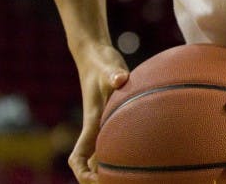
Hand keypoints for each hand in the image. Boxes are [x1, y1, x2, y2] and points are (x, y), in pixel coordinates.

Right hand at [70, 43, 128, 181]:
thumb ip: (113, 74)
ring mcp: (102, 123)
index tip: (95, 181)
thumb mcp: (109, 68)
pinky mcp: (111, 115)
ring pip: (102, 153)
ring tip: (134, 175)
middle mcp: (95, 127)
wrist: (95, 55)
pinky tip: (146, 150)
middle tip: (123, 183)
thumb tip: (119, 79)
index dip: (82, 174)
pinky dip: (123, 148)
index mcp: (91, 122)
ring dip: (110, 166)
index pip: (78, 157)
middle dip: (100, 178)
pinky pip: (115, 139)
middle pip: (91, 163)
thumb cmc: (101, 63)